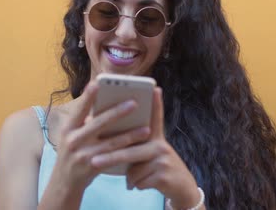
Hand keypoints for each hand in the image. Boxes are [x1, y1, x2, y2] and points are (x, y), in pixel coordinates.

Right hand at [48, 82, 151, 191]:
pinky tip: (139, 147)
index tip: (97, 83)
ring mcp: (82, 155)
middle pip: (98, 123)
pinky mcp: (91, 167)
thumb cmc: (73, 153)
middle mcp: (73, 140)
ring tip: (146, 128)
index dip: (87, 96)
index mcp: (68, 128)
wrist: (64, 183)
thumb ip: (87, 123)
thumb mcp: (73, 137)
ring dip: (130, 135)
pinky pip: (114, 157)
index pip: (79, 109)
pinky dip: (127, 151)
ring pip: (111, 143)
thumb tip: (111, 107)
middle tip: (134, 103)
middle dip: (117, 113)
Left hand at [91, 87, 201, 208]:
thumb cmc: (158, 167)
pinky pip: (138, 181)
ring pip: (133, 170)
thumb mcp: (150, 153)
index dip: (156, 103)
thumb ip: (136, 144)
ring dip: (130, 177)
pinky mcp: (163, 175)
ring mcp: (163, 160)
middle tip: (94, 162)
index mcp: (156, 138)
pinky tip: (142, 184)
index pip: (155, 118)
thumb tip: (111, 140)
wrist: (181, 186)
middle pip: (131, 150)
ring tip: (132, 179)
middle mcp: (161, 146)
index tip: (155, 89)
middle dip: (111, 157)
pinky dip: (136, 185)